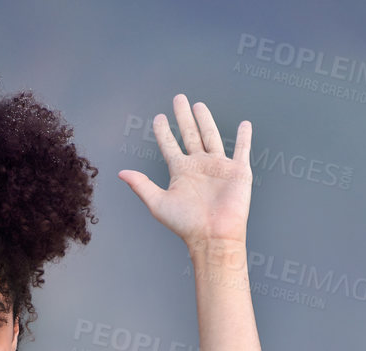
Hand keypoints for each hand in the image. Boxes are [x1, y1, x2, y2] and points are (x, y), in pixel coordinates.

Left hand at [117, 93, 252, 248]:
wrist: (214, 237)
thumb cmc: (186, 225)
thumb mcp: (159, 204)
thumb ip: (142, 185)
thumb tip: (121, 173)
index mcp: (181, 171)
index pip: (169, 145)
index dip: (163, 132)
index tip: (158, 118)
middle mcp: (199, 166)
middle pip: (190, 134)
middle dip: (183, 116)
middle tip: (178, 98)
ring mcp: (219, 167)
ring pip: (211, 136)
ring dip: (205, 120)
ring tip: (198, 105)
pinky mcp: (238, 172)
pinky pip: (242, 150)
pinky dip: (244, 137)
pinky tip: (245, 125)